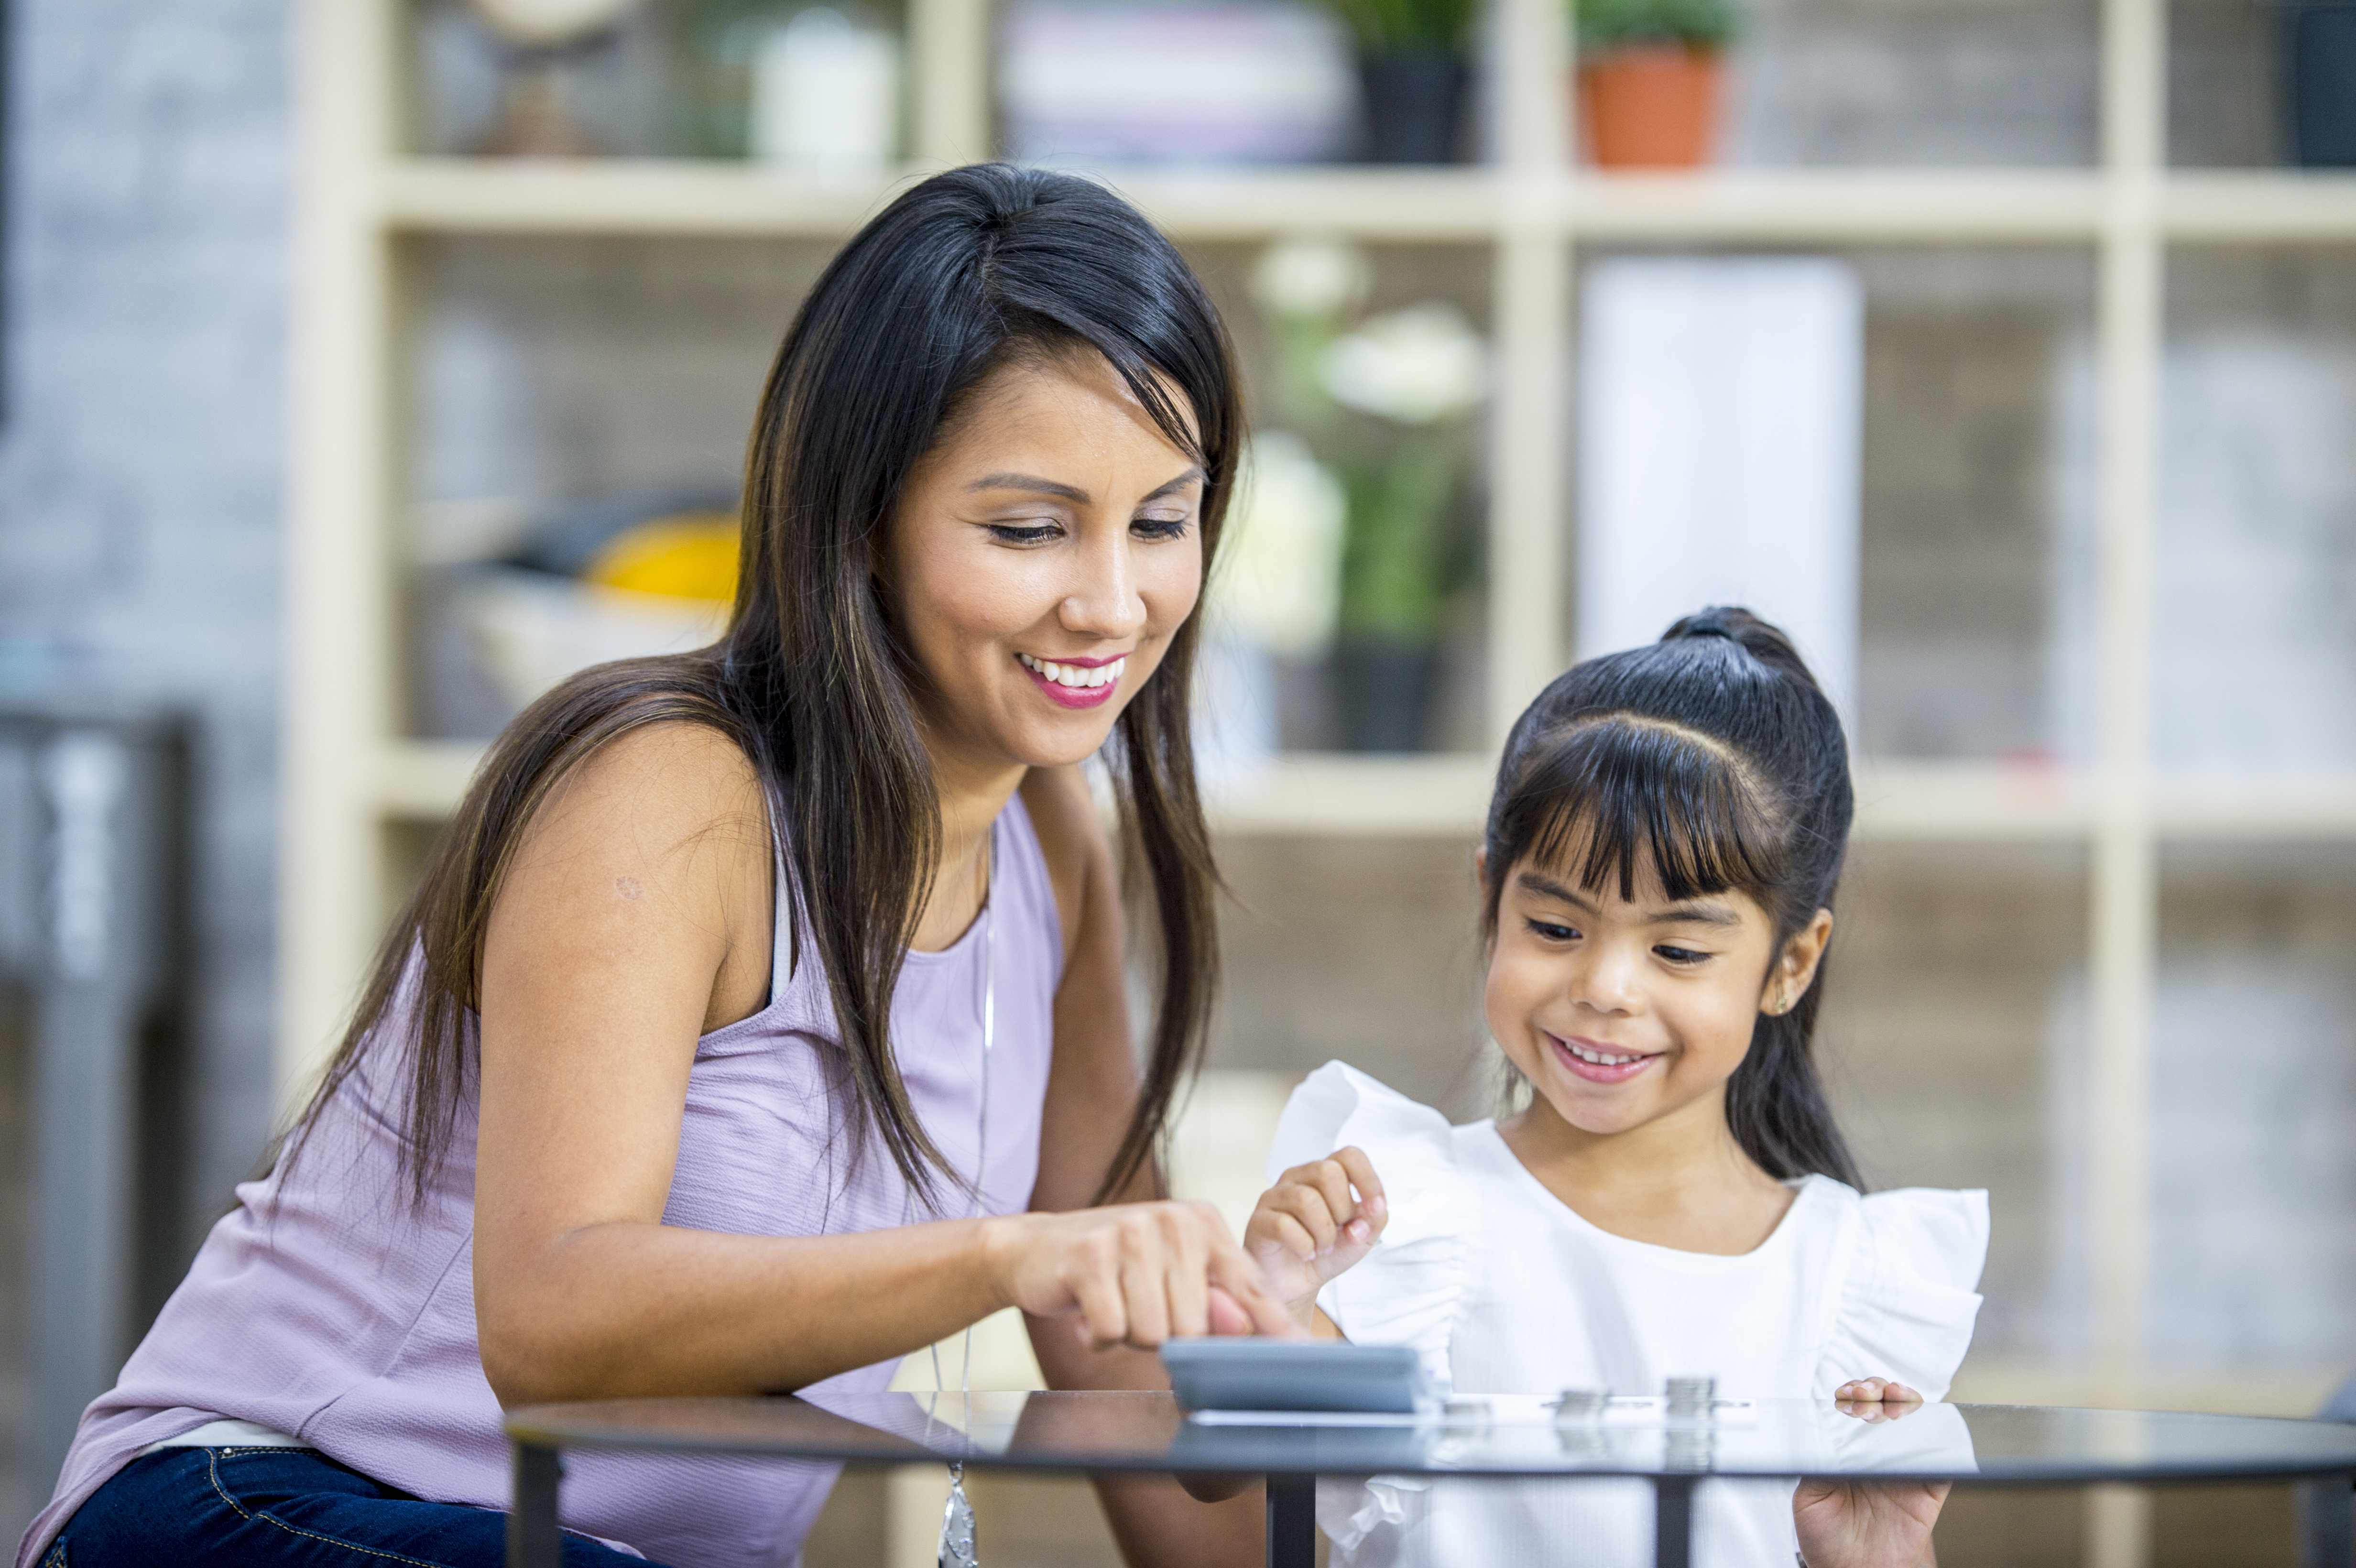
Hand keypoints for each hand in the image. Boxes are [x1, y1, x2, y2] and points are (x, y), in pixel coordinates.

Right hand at [984, 1201, 1302, 1349]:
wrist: (1035, 1249)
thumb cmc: (1114, 1269)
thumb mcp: (1172, 1278)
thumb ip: (1214, 1302)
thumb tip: (1242, 1328)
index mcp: (1204, 1223)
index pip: (1249, 1285)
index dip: (1275, 1327)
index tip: (1303, 1352)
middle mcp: (1174, 1221)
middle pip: (1196, 1326)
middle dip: (1165, 1335)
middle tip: (1138, 1307)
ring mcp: (1131, 1234)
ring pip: (1155, 1333)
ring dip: (1130, 1335)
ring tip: (1114, 1303)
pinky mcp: (1091, 1256)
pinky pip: (1114, 1330)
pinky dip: (1098, 1336)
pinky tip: (1088, 1310)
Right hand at [1243, 1148, 1387, 1329]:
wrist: (1295, 1284)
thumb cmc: (1326, 1253)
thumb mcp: (1361, 1238)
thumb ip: (1374, 1220)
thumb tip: (1370, 1211)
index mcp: (1324, 1174)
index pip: (1349, 1156)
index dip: (1368, 1179)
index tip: (1375, 1208)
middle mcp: (1298, 1177)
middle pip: (1328, 1173)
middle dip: (1342, 1210)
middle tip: (1338, 1233)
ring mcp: (1274, 1196)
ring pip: (1306, 1200)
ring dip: (1324, 1233)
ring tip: (1322, 1248)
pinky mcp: (1258, 1220)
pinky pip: (1284, 1225)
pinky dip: (1304, 1246)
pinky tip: (1306, 1253)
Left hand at [1795, 1379, 1944, 1566]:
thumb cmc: (1829, 1539)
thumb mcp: (1810, 1497)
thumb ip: (1816, 1464)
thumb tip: (1821, 1436)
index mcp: (1846, 1453)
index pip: (1852, 1412)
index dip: (1851, 1395)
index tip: (1847, 1393)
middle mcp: (1875, 1456)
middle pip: (1884, 1408)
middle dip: (1876, 1390)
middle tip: (1867, 1394)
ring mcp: (1903, 1469)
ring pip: (1913, 1424)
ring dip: (1906, 1404)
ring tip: (1893, 1398)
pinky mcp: (1928, 1488)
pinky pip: (1941, 1460)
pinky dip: (1939, 1441)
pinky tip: (1924, 1428)